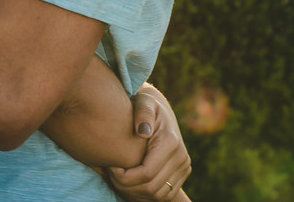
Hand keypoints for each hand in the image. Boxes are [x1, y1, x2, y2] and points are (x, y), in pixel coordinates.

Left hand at [105, 83, 191, 200]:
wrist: (159, 108)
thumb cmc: (144, 103)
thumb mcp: (143, 101)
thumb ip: (142, 112)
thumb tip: (143, 131)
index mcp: (170, 142)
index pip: (147, 173)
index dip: (125, 177)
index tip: (109, 167)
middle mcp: (182, 157)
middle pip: (152, 188)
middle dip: (127, 187)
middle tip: (110, 174)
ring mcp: (184, 167)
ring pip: (158, 195)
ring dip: (135, 192)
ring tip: (118, 179)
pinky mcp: (182, 173)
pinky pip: (163, 194)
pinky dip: (144, 194)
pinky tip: (129, 182)